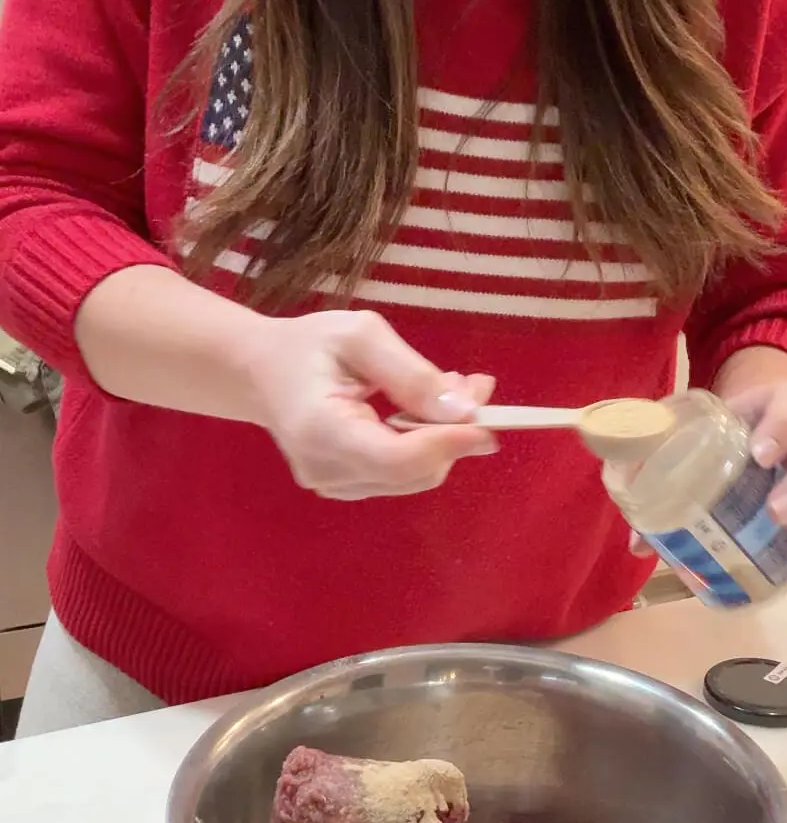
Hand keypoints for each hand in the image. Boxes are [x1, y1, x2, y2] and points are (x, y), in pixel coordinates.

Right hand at [245, 310, 496, 500]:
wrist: (260, 371)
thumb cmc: (308, 345)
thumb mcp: (360, 335)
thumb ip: (410, 373)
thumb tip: (464, 411)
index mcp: (320, 430)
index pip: (396, 458)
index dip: (448, 444)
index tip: (490, 421)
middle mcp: (325, 470)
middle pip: (413, 472)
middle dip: (454, 433)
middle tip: (474, 384)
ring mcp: (333, 485)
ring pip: (414, 477)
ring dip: (444, 438)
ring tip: (450, 390)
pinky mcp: (345, 487)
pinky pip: (400, 475)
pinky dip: (425, 446)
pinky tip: (425, 411)